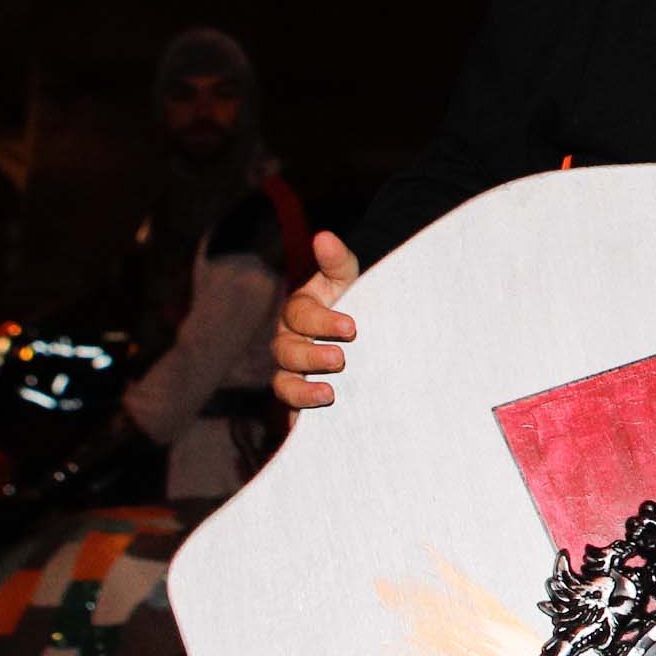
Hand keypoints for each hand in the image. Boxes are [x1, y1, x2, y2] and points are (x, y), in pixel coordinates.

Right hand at [271, 231, 361, 409]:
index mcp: (300, 312)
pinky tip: (315, 419)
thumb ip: (337, 262)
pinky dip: (300, 414)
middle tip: (341, 358)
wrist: (371, 337)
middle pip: (287, 351)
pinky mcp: (302, 399)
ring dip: (302, 389)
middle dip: (312, 355)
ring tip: (329, 393)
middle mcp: (290, 342)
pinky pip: (292, 410)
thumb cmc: (356, 303)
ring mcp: (294, 373)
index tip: (351, 327)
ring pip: (284, 383)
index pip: (301, 315)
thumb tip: (324, 236)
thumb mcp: (349, 280)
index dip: (322, 321)